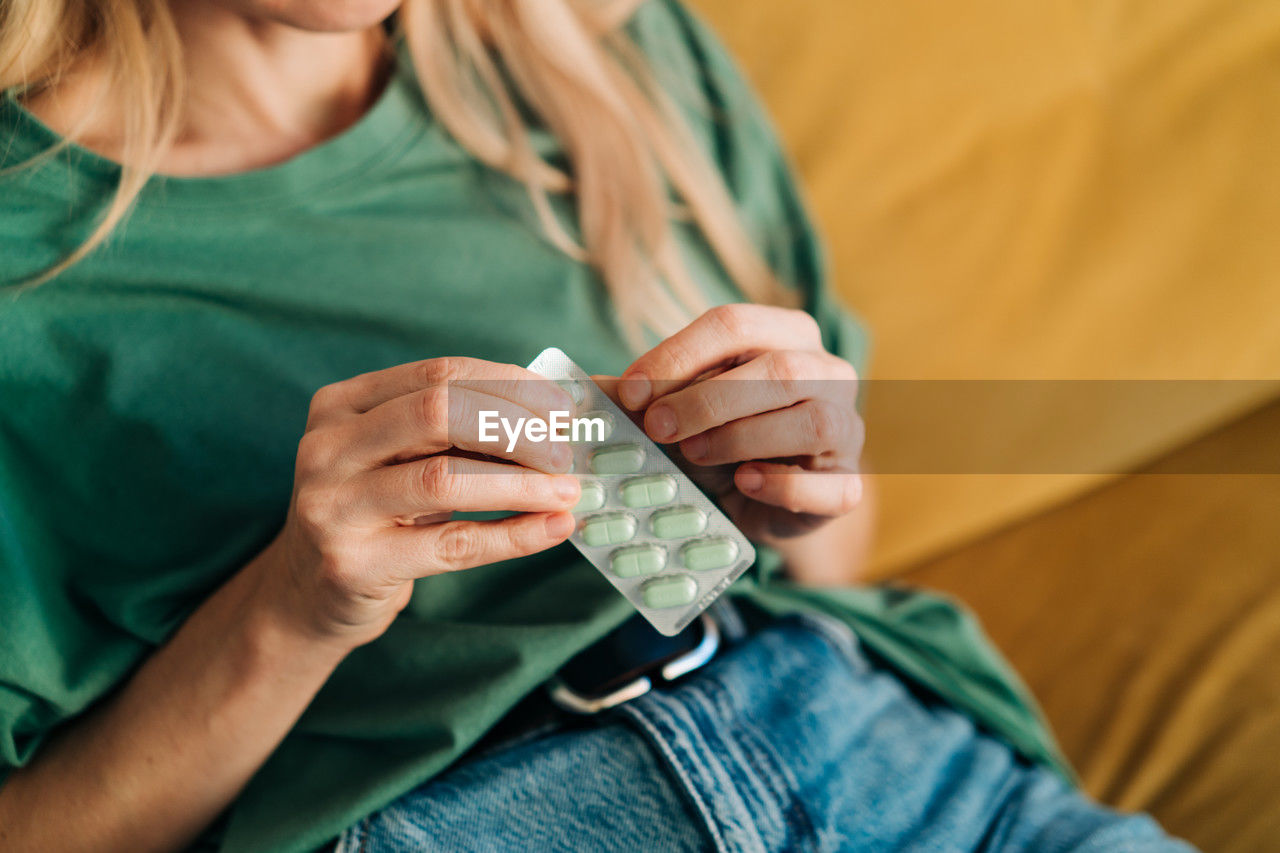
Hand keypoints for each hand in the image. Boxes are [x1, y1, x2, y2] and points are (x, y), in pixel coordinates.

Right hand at [253, 357, 580, 649]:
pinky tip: (553, 528)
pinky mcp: (352, 564)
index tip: (561, 406)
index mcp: (342, 404)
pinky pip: (451, 545)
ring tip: (568, 491)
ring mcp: (333, 506)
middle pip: (439, 413)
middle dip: (516, 428)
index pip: (439, 374)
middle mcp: (327, 447)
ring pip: (444, 479)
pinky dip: (512, 536)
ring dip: (521, 484)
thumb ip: (455, 430)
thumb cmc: (374, 512)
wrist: (305, 596)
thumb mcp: (397, 457)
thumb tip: (553, 414)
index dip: (508, 385)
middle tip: (564, 451)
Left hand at [615, 305, 863, 541]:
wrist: (763, 503)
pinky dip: (783, 485)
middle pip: (776, 369)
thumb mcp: (676, 410)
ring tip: (695, 455)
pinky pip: (829, 484)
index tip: (630, 393)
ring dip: (741, 438)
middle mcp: (828, 371)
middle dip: (706, 399)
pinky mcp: (848, 484)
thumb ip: (636, 395)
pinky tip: (745, 484)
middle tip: (657, 429)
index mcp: (786, 335)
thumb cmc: (718, 441)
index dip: (677, 355)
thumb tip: (575, 387)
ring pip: (810, 419)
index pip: (734, 323)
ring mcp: (847, 427)